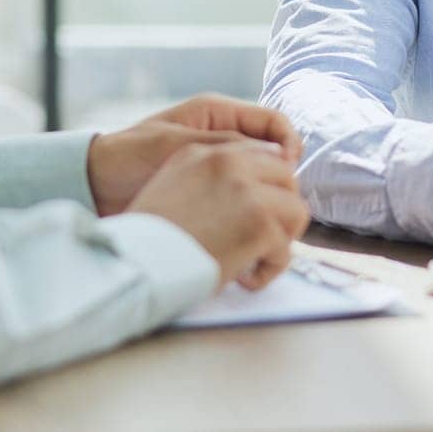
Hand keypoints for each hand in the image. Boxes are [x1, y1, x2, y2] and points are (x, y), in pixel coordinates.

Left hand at [86, 93, 302, 216]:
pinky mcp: (210, 190)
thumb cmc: (128, 156)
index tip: (287, 170)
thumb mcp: (175, 145)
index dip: (288, 143)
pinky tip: (248, 224)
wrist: (95, 185)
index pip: (272, 121)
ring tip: (267, 216)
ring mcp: (218, 164)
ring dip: (267, 193)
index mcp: (216, 113)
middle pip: (272, 151)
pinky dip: (250, 207)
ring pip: (260, 176)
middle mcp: (223, 136)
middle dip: (281, 173)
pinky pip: (242, 194)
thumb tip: (273, 156)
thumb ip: (223, 146)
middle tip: (280, 200)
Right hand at [127, 141, 310, 289]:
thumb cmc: (149, 236)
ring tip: (255, 259)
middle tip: (262, 238)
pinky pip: (285, 248)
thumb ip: (207, 176)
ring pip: (295, 210)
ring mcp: (249, 192)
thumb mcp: (172, 184)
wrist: (137, 261)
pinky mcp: (260, 224)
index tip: (265, 209)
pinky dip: (270, 269)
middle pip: (286, 177)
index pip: (260, 153)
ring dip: (280, 239)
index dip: (269, 184)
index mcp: (205, 152)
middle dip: (281, 209)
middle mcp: (229, 163)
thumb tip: (245, 191)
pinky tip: (245, 278)